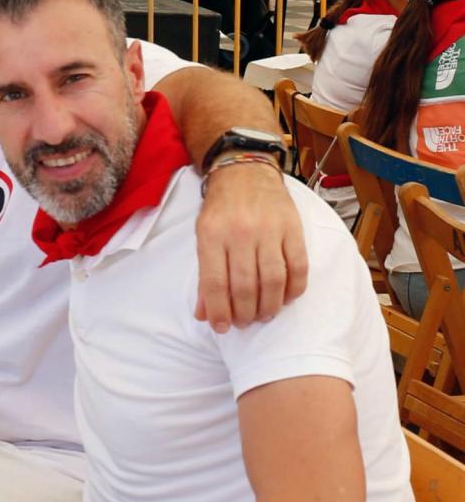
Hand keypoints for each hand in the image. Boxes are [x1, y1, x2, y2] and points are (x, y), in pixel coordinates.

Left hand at [195, 159, 306, 331]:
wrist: (245, 173)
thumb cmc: (220, 210)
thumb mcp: (203, 237)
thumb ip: (204, 275)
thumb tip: (204, 315)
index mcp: (211, 235)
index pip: (214, 282)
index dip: (219, 310)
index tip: (222, 328)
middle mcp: (240, 233)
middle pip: (245, 285)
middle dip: (244, 312)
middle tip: (245, 323)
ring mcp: (269, 230)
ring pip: (273, 279)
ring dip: (269, 305)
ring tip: (264, 315)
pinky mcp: (293, 228)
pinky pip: (299, 266)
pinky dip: (294, 288)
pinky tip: (286, 298)